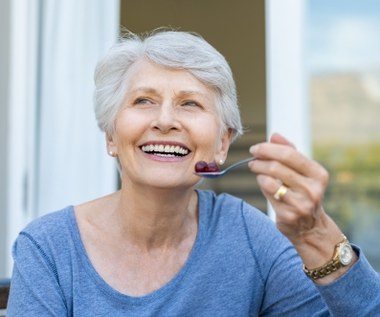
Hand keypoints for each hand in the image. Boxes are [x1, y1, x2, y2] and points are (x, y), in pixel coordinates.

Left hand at [248, 133, 354, 281]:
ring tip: (255, 168)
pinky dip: (262, 184)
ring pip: (269, 180)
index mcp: (318, 174)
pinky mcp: (289, 214)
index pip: (290, 154)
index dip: (269, 149)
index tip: (256, 148)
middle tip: (252, 159)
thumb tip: (274, 135)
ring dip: (258, 172)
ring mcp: (301, 203)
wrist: (310, 227)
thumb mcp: (302, 171)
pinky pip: (268, 194)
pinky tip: (262, 182)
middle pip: (277, 166)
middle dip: (260, 160)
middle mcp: (312, 189)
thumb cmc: (303, 192)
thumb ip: (289, 151)